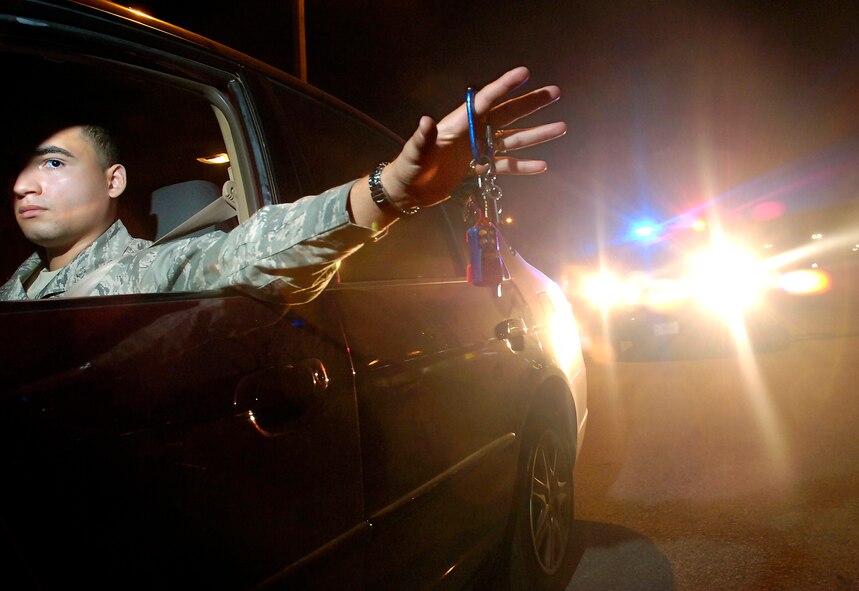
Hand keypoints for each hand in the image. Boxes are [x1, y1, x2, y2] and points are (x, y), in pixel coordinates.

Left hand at [382, 66, 565, 208]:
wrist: (407, 192)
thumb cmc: (408, 168)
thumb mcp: (413, 153)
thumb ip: (422, 138)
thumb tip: (426, 120)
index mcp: (458, 123)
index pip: (486, 100)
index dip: (505, 86)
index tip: (525, 73)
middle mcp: (472, 133)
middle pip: (507, 114)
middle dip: (531, 104)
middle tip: (555, 92)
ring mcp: (478, 150)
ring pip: (512, 139)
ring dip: (536, 134)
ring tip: (561, 127)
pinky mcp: (480, 169)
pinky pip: (506, 165)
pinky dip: (523, 166)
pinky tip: (542, 165)